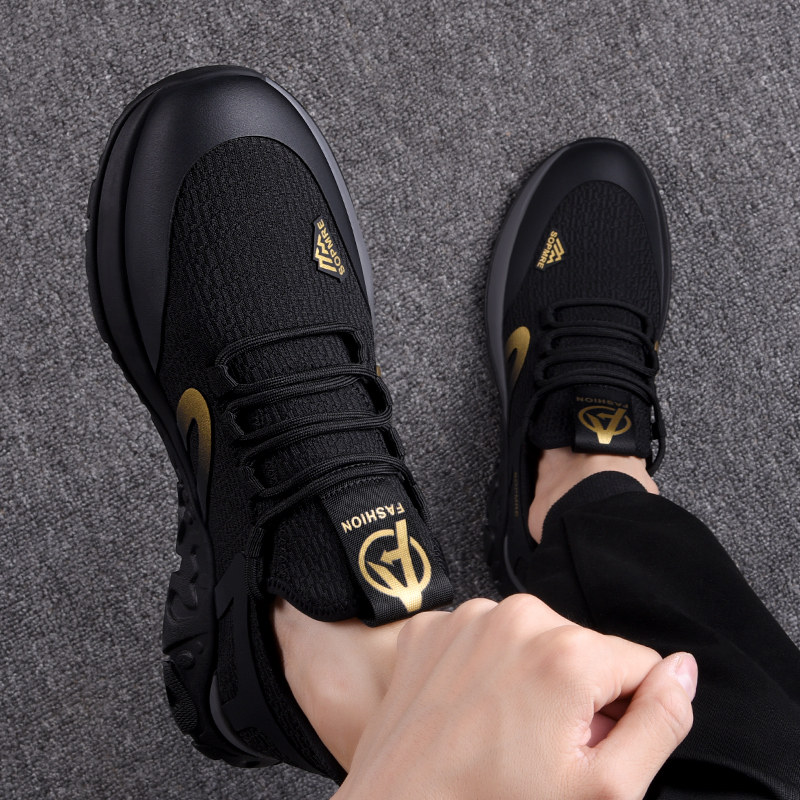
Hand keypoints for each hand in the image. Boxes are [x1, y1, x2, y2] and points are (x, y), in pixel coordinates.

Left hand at [336, 595, 695, 799]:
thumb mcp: (605, 792)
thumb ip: (659, 723)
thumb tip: (682, 670)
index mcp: (567, 652)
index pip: (638, 664)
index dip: (624, 712)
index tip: (585, 745)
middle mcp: (517, 616)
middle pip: (582, 650)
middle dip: (575, 694)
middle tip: (538, 746)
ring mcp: (466, 617)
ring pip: (532, 641)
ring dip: (529, 678)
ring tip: (500, 731)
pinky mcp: (431, 627)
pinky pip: (482, 638)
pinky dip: (484, 668)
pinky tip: (467, 710)